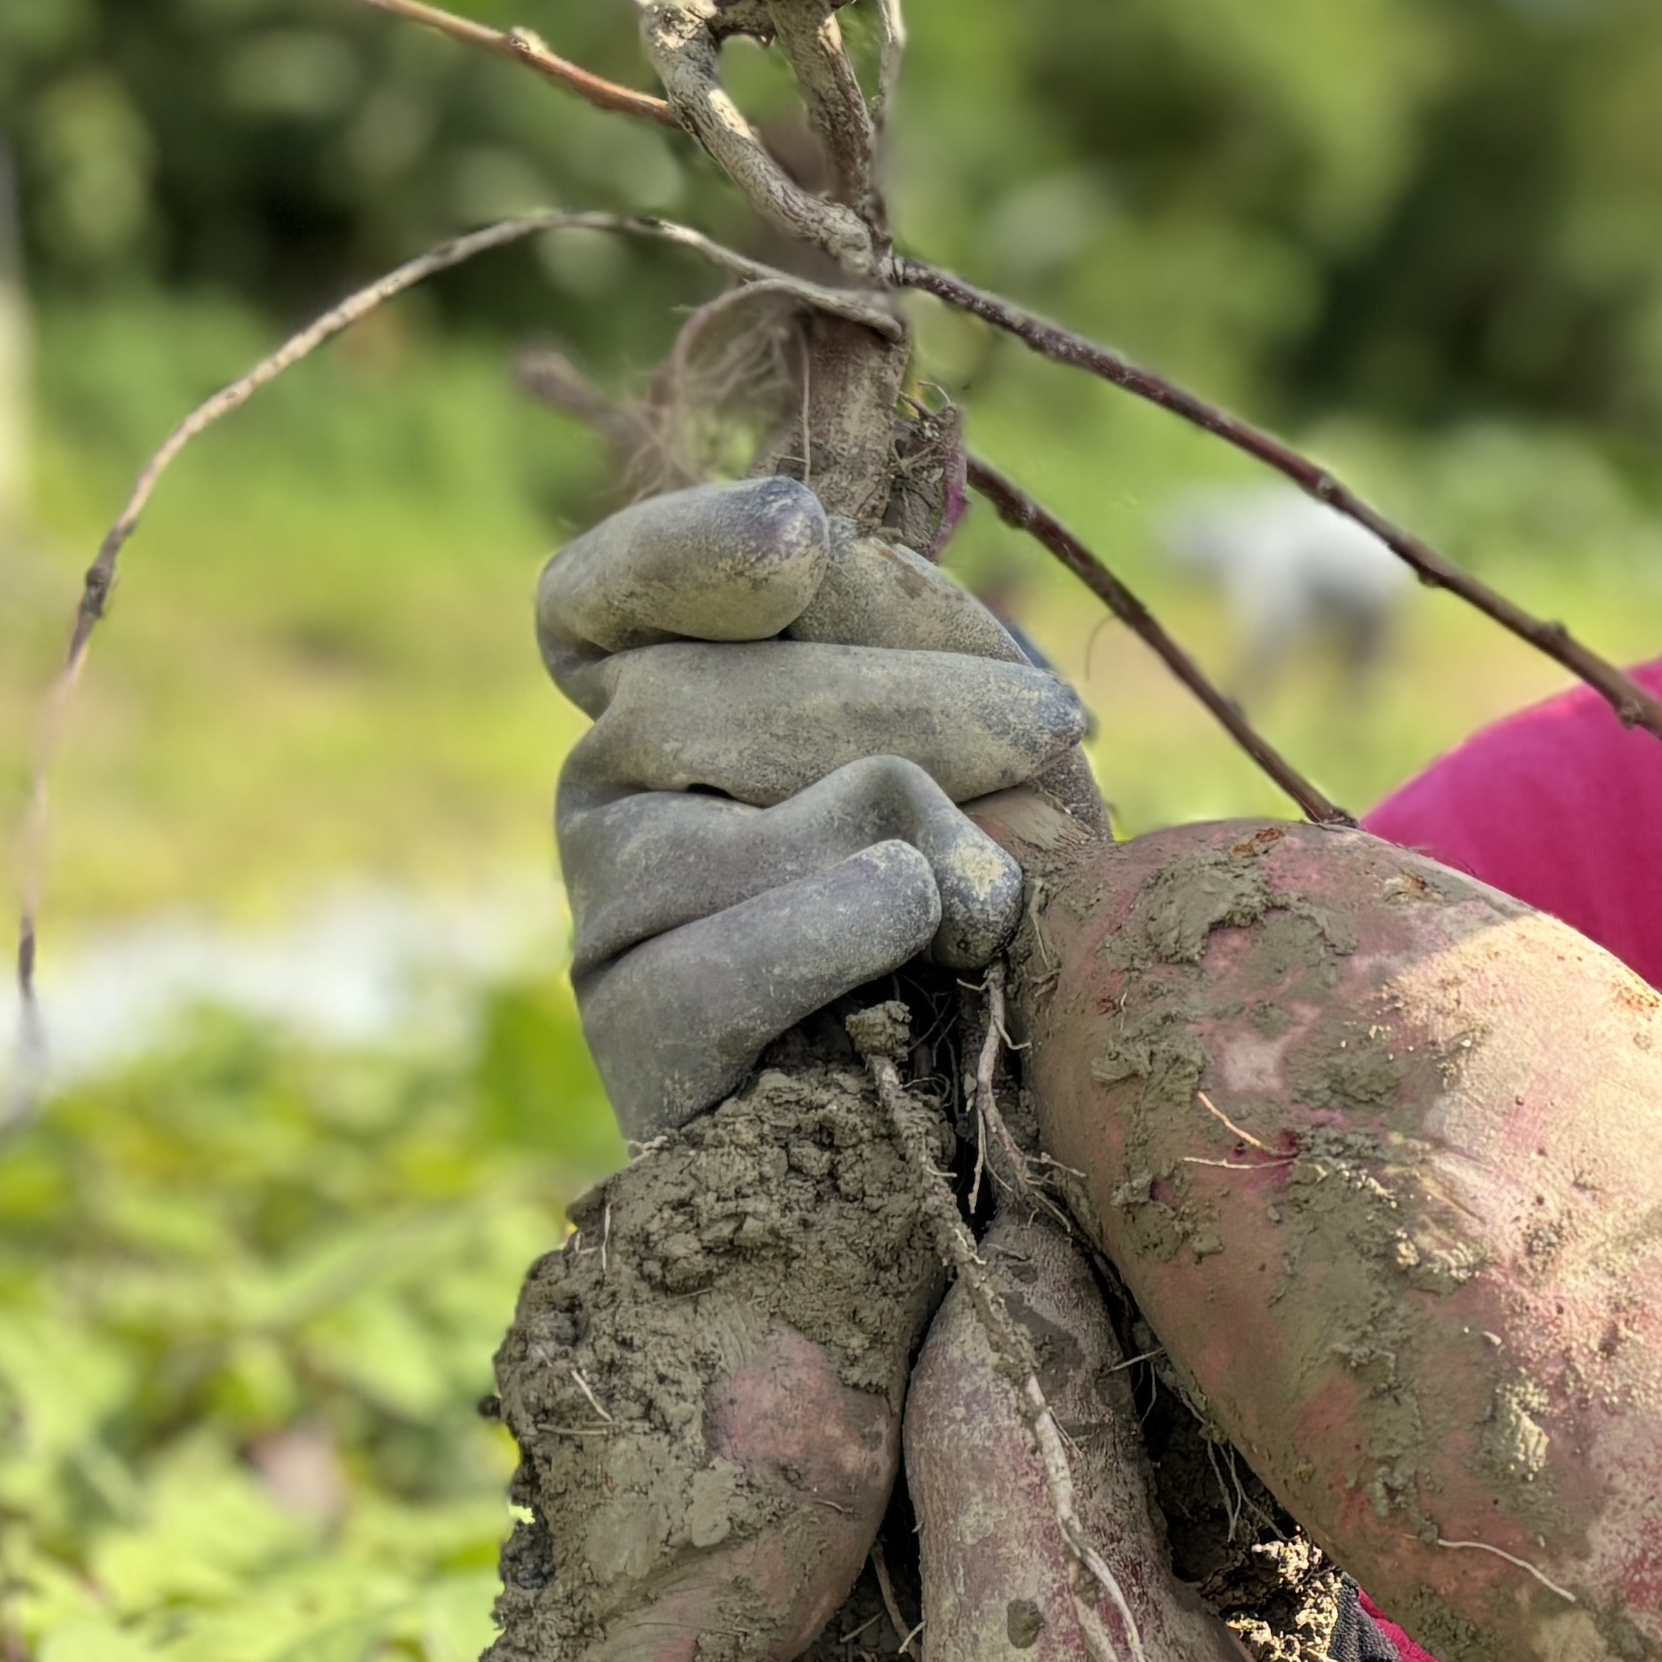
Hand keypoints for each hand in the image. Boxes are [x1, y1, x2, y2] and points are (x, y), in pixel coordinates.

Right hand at [545, 473, 1104, 1139]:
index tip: (799, 535)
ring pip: (710, 830)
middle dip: (899, 700)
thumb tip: (812, 535)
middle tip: (1055, 726)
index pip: (606, 600)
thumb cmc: (1008, 911)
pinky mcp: (636, 1040)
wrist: (1023, 1127)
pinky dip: (838, 932)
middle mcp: (610, 794)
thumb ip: (896, 625)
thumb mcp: (989, 736)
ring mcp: (606, 916)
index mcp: (676, 696)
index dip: (681, 557)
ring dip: (899, 840)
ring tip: (992, 898)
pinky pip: (709, 962)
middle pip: (686, 695)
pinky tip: (914, 928)